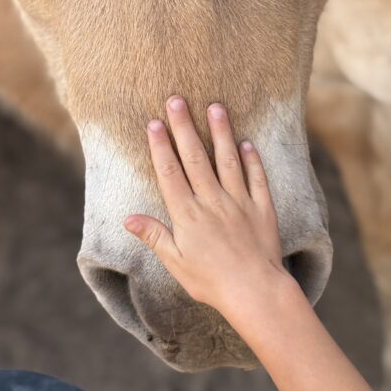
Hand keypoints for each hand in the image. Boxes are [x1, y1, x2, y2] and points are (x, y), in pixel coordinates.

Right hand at [124, 96, 291, 323]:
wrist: (255, 291)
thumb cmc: (211, 281)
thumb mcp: (176, 263)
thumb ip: (154, 236)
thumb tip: (128, 219)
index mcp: (188, 215)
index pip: (170, 173)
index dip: (161, 146)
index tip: (154, 123)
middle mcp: (212, 202)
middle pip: (195, 158)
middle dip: (184, 127)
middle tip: (177, 99)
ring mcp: (239, 202)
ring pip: (227, 160)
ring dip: (220, 132)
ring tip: (215, 107)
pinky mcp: (262, 209)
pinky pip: (256, 178)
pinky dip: (252, 159)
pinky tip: (246, 143)